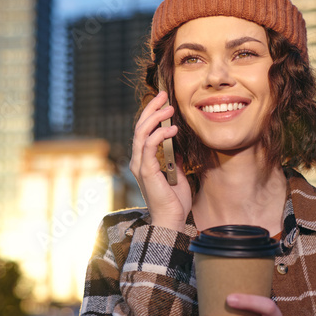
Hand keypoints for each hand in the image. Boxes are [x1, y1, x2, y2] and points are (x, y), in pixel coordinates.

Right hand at [129, 91, 191, 229]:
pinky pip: (149, 146)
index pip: (144, 131)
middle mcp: (138, 161)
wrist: (171, 220)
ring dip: (156, 117)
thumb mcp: (177, 173)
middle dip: (151, 109)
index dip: (152, 114)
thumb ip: (173, 158)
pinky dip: (160, 134)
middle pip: (140, 127)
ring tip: (170, 108)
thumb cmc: (175, 200)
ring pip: (142, 133)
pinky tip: (173, 130)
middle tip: (164, 95)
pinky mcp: (146, 171)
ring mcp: (140, 165)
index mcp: (144, 160)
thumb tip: (175, 143)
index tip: (164, 102)